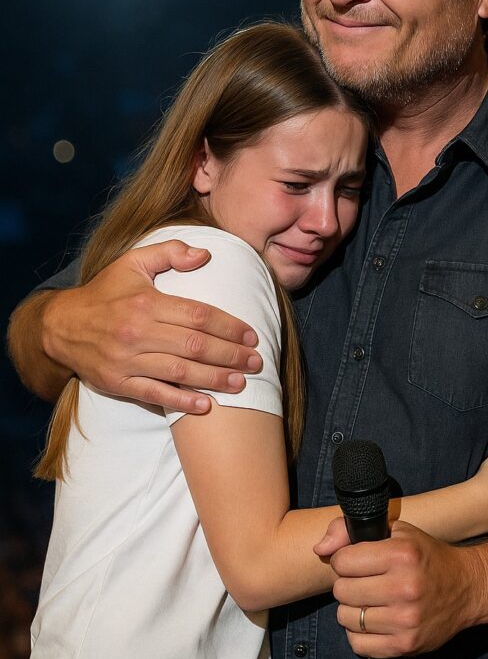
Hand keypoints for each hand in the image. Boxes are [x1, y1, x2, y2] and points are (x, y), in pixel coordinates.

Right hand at [43, 240, 261, 412]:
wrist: (60, 326)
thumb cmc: (105, 292)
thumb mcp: (132, 262)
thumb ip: (170, 252)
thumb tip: (205, 255)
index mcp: (146, 303)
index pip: (198, 315)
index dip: (229, 326)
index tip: (251, 335)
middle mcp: (137, 332)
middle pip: (194, 346)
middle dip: (230, 355)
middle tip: (256, 362)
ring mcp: (127, 361)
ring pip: (179, 372)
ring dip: (214, 380)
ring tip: (241, 383)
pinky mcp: (118, 383)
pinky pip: (154, 395)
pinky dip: (181, 402)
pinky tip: (205, 406)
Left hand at [329, 521, 475, 656]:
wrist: (467, 588)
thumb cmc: (427, 556)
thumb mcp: (397, 531)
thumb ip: (351, 531)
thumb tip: (319, 549)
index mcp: (401, 555)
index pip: (342, 561)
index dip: (344, 560)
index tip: (355, 562)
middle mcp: (404, 587)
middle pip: (342, 591)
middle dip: (347, 585)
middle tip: (363, 582)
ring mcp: (405, 620)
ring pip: (346, 618)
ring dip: (352, 610)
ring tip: (369, 602)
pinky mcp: (406, 644)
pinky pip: (358, 645)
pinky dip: (359, 635)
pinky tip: (373, 622)